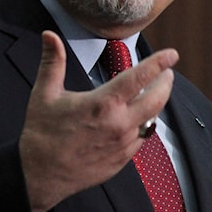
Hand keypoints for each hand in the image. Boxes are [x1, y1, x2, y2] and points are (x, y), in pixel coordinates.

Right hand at [19, 30, 177, 211]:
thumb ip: (52, 61)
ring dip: (155, 104)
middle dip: (166, 83)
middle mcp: (119, 125)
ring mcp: (123, 145)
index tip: (171, 54)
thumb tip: (49, 35)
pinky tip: (138, 118)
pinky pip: (141, 139)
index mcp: (103, 104)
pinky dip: (143, 125)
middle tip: (167, 73)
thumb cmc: (42, 134)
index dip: (159, 63)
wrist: (40, 175)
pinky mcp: (122, 160)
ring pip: (151, 120)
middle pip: (157, 99)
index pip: (140, 77)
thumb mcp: (44, 94)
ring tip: (154, 92)